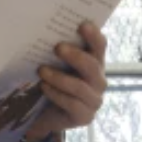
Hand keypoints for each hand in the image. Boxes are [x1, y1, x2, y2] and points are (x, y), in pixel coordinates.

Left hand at [26, 23, 107, 141]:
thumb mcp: (56, 65)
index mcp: (95, 62)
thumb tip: (42, 29)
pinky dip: (56, 94)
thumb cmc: (54, 83)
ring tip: (41, 70)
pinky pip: (72, 104)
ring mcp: (94, 99)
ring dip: (59, 77)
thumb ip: (58, 51)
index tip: (82, 24)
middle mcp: (99, 80)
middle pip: (92, 66)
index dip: (94, 36)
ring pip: (80, 87)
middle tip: (57, 47)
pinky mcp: (85, 116)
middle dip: (75, 56)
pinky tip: (44, 87)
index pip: (100, 46)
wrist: (47, 114)